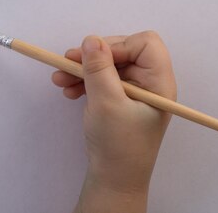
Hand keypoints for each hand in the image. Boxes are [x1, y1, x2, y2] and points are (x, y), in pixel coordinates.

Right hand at [51, 32, 176, 212]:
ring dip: (83, 69)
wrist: (113, 178)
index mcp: (158, 82)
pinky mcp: (120, 99)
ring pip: (108, 65)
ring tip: (59, 78)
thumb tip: (90, 39)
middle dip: (93, 56)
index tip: (94, 58)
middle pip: (123, 51)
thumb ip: (98, 68)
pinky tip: (68, 90)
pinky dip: (84, 81)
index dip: (118, 45)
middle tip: (67, 62)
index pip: (145, 44)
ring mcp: (134, 91)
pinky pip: (102, 79)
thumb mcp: (106, 102)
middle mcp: (149, 83)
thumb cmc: (117, 143)